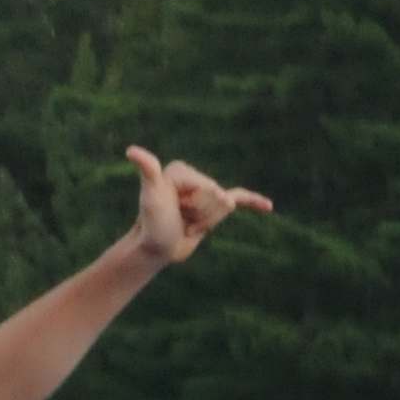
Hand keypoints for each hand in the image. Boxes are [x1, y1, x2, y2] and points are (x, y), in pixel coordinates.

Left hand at [126, 145, 272, 263]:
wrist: (156, 249)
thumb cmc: (151, 224)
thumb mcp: (152, 197)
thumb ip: (149, 171)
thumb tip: (131, 150)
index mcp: (182, 170)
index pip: (206, 186)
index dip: (193, 205)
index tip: (173, 210)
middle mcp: (195, 178)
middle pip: (216, 196)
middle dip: (201, 215)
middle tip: (180, 219)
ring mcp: (206, 192)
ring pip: (224, 207)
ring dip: (207, 223)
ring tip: (187, 225)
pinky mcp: (214, 207)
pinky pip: (240, 199)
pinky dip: (254, 202)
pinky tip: (268, 206)